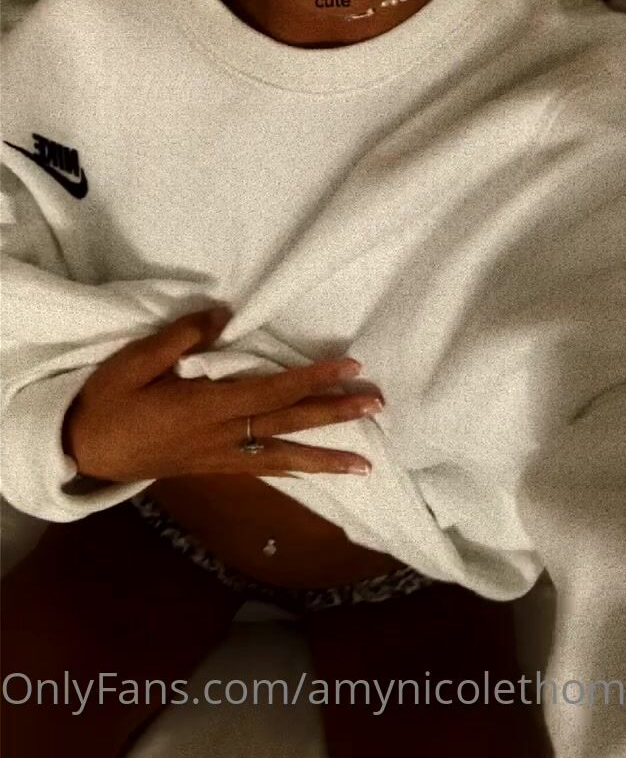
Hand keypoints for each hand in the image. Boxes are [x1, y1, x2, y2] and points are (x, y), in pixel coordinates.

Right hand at [62, 305, 381, 481]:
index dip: (313, 379)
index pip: (272, 391)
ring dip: (326, 458)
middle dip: (335, 415)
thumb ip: (182, 338)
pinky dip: (294, 472)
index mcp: (207, 407)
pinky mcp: (213, 468)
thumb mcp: (136, 360)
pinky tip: (313, 474)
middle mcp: (223, 436)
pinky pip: (262, 470)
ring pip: (283, 458)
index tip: (349, 368)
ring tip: (365, 464)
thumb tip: (224, 315)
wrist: (83, 452)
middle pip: (288, 424)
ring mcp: (220, 457)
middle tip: (377, 406)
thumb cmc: (108, 401)